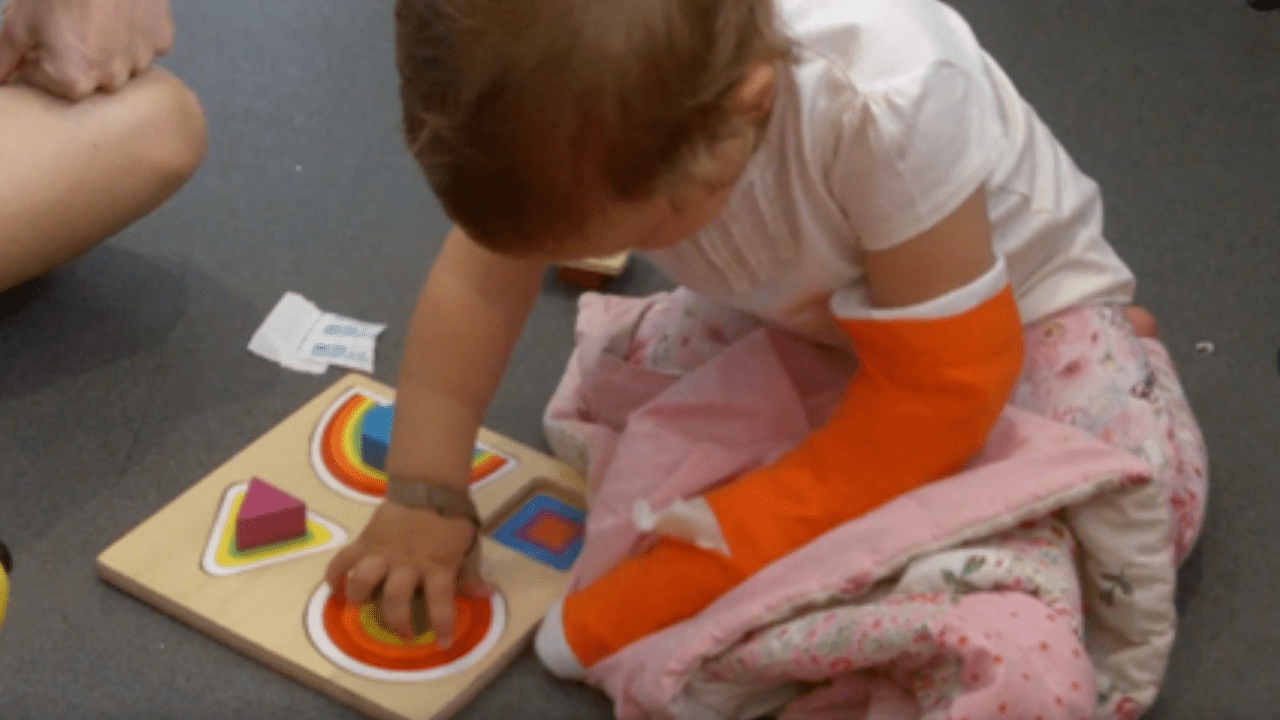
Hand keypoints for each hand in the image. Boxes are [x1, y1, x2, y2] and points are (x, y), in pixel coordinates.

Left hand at [0, 0, 174, 98]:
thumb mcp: (18, 23)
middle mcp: (112, 80)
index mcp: (74, 82)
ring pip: (119, 61)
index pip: (48, 81)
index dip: (38, 56)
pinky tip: (120, 12)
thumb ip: (6, 59)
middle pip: (88, 75)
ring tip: (93, 14)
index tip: (39, 34)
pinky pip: (145, 44)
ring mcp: (141, 60)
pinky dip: (133, 34)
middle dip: (75, 56)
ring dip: (106, 47)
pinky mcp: (161, 40)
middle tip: (66, 22)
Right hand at [324, 499, 491, 645]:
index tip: (443, 643)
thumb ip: (472, 573)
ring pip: (364, 578)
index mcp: (437, 565)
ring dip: (359, 596)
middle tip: (404, 634)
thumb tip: (488, 594)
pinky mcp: (366, 541)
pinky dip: (335, 575)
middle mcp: (408, 563)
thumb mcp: (468, 546)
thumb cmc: (450, 520)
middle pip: (396, 598)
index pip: (441, 601)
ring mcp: (384, 552)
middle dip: (397, 622)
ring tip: (359, 607)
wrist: (428, 486)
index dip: (442, 624)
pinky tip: (335, 589)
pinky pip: (343, 559)